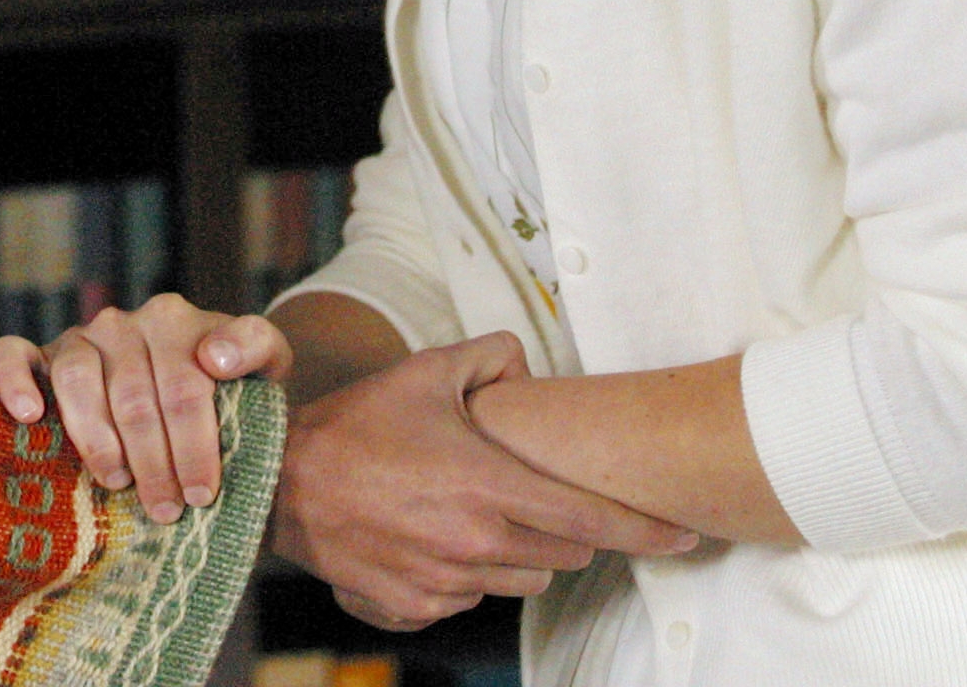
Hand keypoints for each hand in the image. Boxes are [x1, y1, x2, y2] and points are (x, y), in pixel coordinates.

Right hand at [0, 294, 291, 522]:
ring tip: (118, 481)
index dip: (194, 446)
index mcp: (174, 320)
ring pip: (77, 380)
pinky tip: (30, 416)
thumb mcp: (261, 364)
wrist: (188, 378)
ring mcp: (80, 335)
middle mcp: (123, 322)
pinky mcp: (41, 352)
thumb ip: (256, 348)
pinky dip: (14, 381)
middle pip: (133, 397)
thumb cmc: (226, 384)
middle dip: (153, 462)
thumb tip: (215, 358)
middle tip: (166, 510)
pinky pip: (13, 354)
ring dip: (97, 440)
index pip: (183, 387)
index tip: (203, 494)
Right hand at [271, 332, 698, 624]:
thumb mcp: (426, 372)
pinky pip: (469, 599)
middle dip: (565, 529)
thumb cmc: (356, 424)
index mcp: (490, 487)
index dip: (648, 533)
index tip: (686, 536)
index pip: (595, 521)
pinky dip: (466, 575)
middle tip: (532, 497)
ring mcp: (446, 582)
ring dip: (518, 554)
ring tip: (475, 515)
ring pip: (522, 581)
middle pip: (566, 555)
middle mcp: (477, 543)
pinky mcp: (415, 608)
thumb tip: (525, 363)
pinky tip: (433, 540)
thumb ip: (490, 357)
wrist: (279, 481)